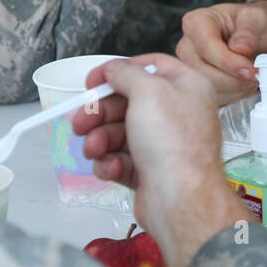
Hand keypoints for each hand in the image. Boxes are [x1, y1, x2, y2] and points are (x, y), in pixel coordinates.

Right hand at [72, 54, 251, 266]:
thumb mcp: (148, 92)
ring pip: (120, 132)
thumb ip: (127, 74)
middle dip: (100, 113)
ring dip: (101, 140)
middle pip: (128, 102)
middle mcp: (178, 112)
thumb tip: (113, 68)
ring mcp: (164, 143)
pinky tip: (112, 168)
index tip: (92, 81)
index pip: (150, 67)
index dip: (119, 70)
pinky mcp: (150, 170)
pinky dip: (111, 162)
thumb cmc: (172, 141)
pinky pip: (121, 159)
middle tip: (80, 123)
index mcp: (187, 87)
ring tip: (94, 149)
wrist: (180, 199)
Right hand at [176, 0, 266, 105]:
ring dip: (233, 90)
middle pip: (201, 70)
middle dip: (232, 79)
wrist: (259, 37)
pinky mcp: (196, 84)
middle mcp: (188, 44)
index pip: (206, 46)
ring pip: (204, 88)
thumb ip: (249, 30)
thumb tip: (240, 46)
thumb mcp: (257, 18)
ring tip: (252, 79)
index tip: (250, 70)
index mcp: (197, 21)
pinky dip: (231, 97)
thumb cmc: (253, 24)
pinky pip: (209, 98)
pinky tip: (244, 86)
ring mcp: (190, 66)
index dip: (228, 62)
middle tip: (255, 76)